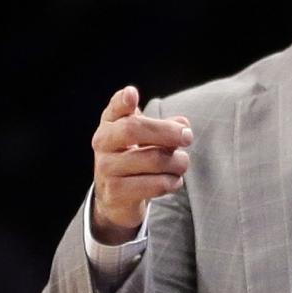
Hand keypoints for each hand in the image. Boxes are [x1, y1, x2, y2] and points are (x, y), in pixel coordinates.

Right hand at [91, 85, 192, 242]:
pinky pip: (155, 184)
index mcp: (110, 124)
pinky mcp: (116, 193)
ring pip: (153, 159)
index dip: (122, 101)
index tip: (132, 95)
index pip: (114, 108)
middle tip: (188, 137)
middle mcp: (103, 143)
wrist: (117, 198)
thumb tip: (183, 125)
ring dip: (177, 162)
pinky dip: (172, 182)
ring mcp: (106, 168)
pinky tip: (174, 181)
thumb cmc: (136, 160)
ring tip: (181, 164)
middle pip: (133, 129)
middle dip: (167, 131)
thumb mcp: (147, 139)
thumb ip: (164, 128)